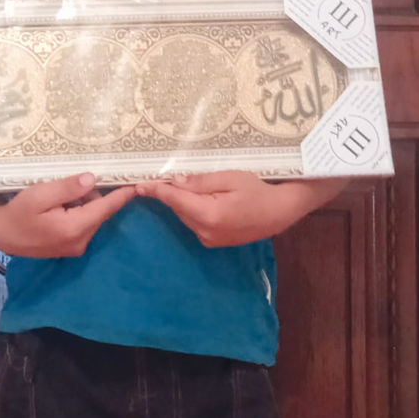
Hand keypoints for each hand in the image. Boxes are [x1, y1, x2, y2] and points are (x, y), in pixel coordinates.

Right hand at [0, 173, 134, 257]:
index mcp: (75, 228)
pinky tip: (62, 202)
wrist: (0, 234)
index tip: (139, 182)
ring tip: (62, 191)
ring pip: (91, 215)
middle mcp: (80, 241)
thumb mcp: (39, 194)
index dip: (122, 194)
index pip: (106, 208)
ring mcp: (76, 245)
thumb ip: (67, 187)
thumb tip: (93, 179)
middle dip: (96, 193)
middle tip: (80, 176)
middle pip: (99, 210)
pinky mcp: (70, 245)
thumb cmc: (18, 212)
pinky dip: (79, 209)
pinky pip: (83, 222)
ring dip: (85, 201)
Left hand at [136, 171, 346, 247]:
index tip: (138, 185)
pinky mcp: (214, 241)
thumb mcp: (229, 178)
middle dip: (168, 193)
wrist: (279, 212)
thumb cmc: (257, 190)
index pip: (174, 200)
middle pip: (178, 208)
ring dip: (180, 200)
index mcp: (208, 215)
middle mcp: (205, 231)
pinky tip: (196, 197)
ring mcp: (209, 239)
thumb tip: (175, 182)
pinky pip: (195, 221)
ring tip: (176, 183)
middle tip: (156, 176)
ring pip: (185, 215)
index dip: (156, 191)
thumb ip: (200, 182)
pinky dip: (191, 208)